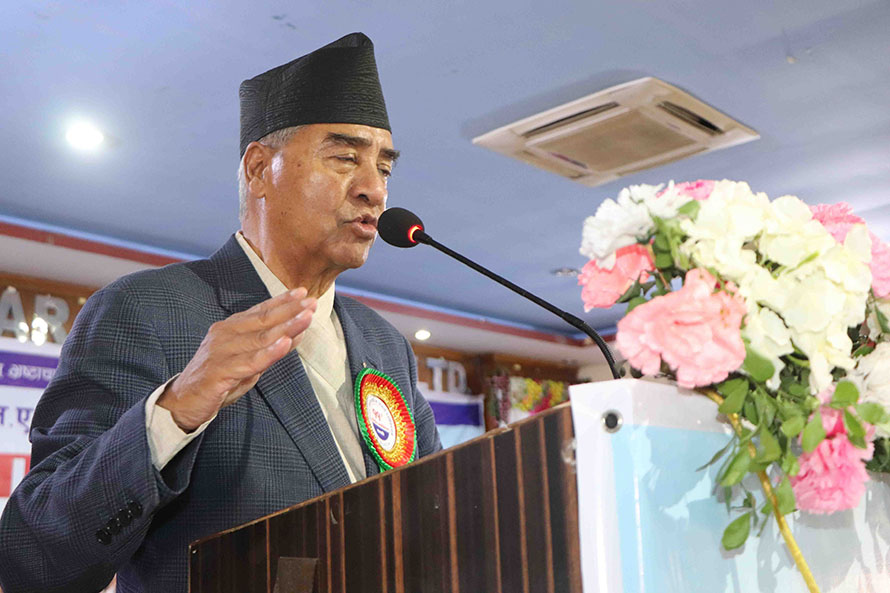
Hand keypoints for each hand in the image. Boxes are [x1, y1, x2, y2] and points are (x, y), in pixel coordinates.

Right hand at [158, 288, 316, 430]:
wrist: (183, 402)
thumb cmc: (219, 379)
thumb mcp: (248, 362)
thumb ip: (270, 348)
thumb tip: (298, 332)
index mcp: (230, 328)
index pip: (260, 310)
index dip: (282, 301)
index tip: (303, 292)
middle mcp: (224, 334)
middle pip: (263, 320)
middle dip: (290, 310)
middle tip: (312, 302)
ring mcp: (220, 352)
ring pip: (260, 338)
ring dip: (286, 326)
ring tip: (306, 317)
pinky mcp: (219, 372)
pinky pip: (249, 362)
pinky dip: (269, 352)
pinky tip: (285, 343)